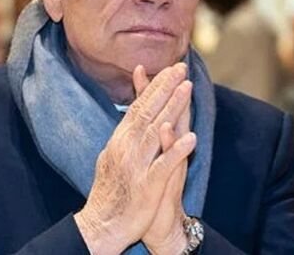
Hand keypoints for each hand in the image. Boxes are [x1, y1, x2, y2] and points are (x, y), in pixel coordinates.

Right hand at [74, 63, 196, 253]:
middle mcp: (126, 148)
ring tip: (187, 89)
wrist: (102, 226)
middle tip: (181, 68)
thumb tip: (130, 115)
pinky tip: (192, 138)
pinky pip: (164, 165)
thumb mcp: (113, 156)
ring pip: (156, 131)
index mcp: (120, 140)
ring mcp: (136, 165)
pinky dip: (177, 150)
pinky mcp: (146, 186)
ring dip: (173, 108)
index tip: (169, 69)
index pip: (139, 107)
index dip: (155, 87)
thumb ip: (124, 134)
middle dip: (166, 88)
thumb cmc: (111, 193)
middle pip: (148, 112)